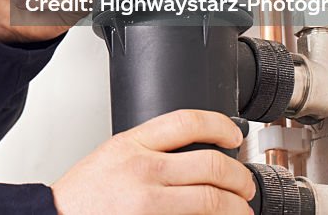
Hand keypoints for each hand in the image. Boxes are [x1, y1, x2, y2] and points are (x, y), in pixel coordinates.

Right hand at [51, 109, 255, 214]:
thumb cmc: (83, 194)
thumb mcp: (111, 154)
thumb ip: (146, 149)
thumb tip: (191, 152)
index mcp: (131, 144)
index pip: (187, 122)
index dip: (220, 126)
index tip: (233, 135)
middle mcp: (142, 170)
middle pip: (211, 165)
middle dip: (239, 177)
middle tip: (244, 184)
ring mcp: (149, 203)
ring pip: (212, 200)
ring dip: (236, 207)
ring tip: (239, 209)